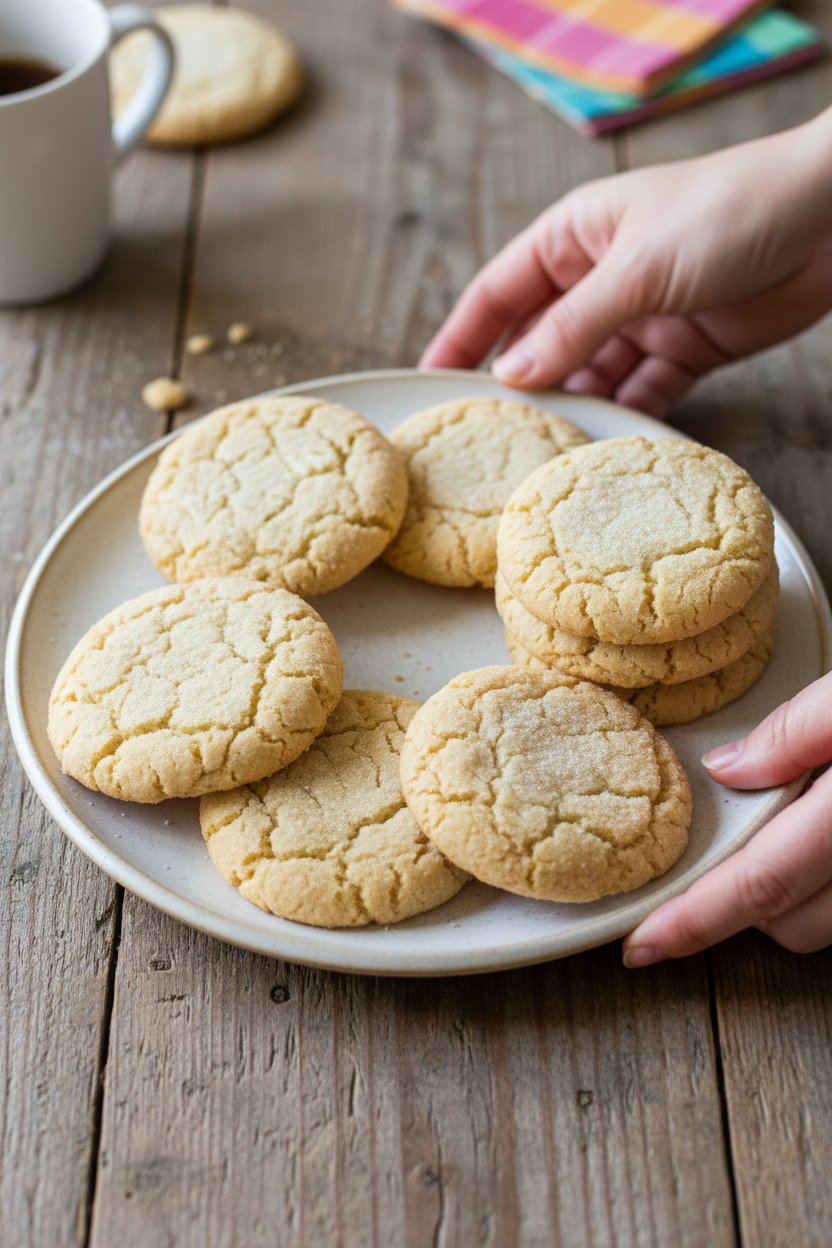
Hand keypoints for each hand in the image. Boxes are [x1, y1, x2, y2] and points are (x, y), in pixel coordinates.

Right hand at [421, 110, 831, 418]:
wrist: (828, 218)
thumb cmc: (729, 210)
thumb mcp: (637, 268)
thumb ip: (573, 326)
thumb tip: (514, 376)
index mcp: (574, 239)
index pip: (498, 294)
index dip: (461, 338)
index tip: (430, 382)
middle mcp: (601, 278)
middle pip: (541, 342)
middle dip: (518, 387)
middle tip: (487, 439)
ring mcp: (643, 316)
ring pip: (591, 374)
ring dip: (575, 408)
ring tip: (545, 456)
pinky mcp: (686, 347)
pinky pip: (643, 390)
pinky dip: (629, 415)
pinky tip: (610, 446)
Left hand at [622, 671, 831, 964]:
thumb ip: (794, 732)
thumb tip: (725, 768)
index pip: (760, 885)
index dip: (694, 922)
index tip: (641, 944)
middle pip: (788, 922)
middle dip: (737, 902)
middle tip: (706, 851)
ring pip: (819, 921)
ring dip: (783, 895)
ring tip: (775, 827)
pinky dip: (814, 884)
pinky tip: (808, 836)